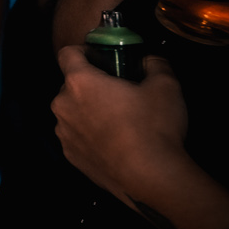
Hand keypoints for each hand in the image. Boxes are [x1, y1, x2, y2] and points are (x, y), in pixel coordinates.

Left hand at [53, 46, 188, 199]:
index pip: (67, 53)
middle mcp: (63, 105)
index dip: (84, 51)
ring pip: (73, 112)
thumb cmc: (153, 128)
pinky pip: (76, 136)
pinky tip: (114, 142)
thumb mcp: (166, 86)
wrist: (149, 177)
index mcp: (80, 82)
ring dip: (89, 111)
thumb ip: (155, 64)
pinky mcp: (70, 155)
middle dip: (92, 85)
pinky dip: (90, 135)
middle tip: (120, 92)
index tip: (101, 58)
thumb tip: (149, 60)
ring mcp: (64, 133)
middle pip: (71, 85)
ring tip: (120, 121)